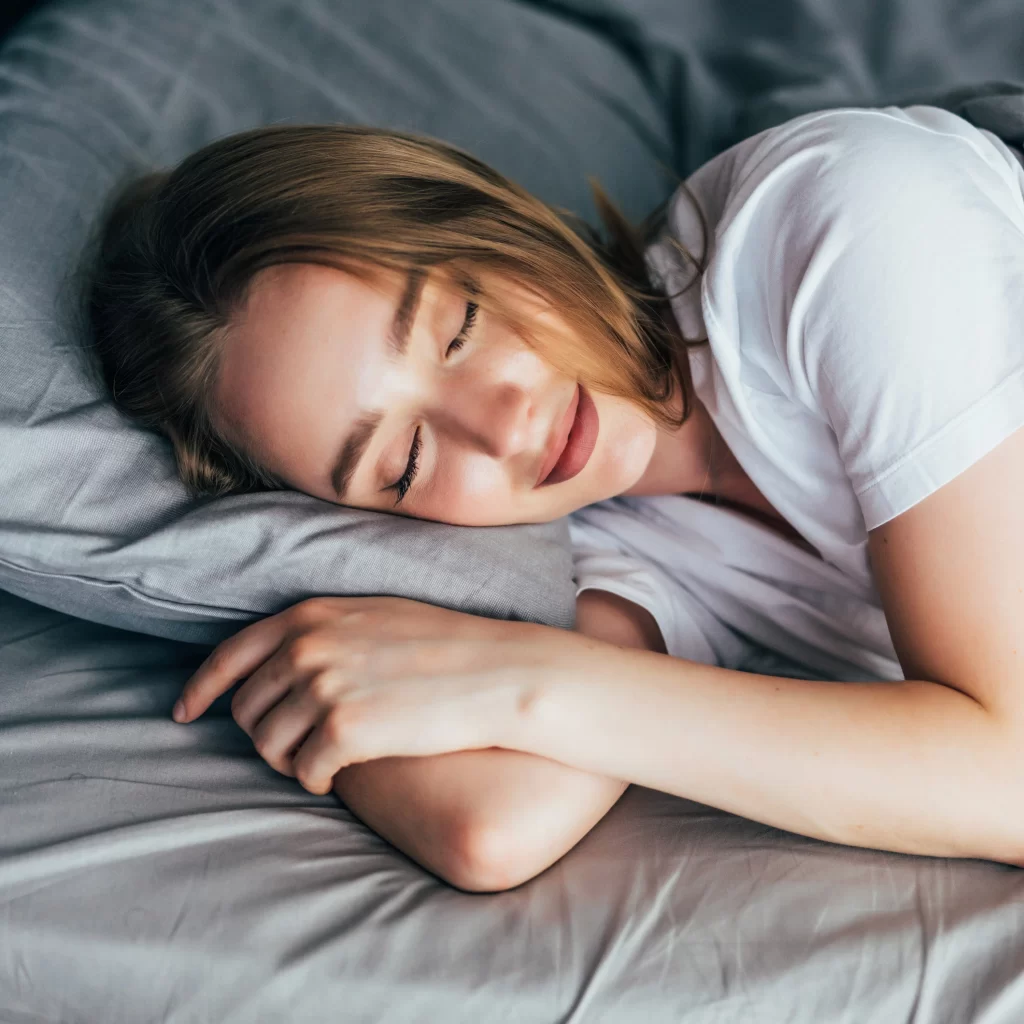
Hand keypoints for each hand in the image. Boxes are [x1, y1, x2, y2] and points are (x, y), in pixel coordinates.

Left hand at [173, 596, 587, 794]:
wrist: (499, 673)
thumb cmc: (447, 646)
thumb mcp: (374, 616)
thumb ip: (320, 631)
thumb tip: (280, 662)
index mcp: (310, 616)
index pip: (230, 654)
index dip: (201, 688)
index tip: (186, 713)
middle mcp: (306, 647)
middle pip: (246, 709)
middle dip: (264, 733)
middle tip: (300, 745)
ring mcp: (323, 687)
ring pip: (267, 746)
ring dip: (290, 760)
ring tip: (328, 757)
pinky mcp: (343, 731)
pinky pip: (302, 773)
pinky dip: (317, 779)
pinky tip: (345, 769)